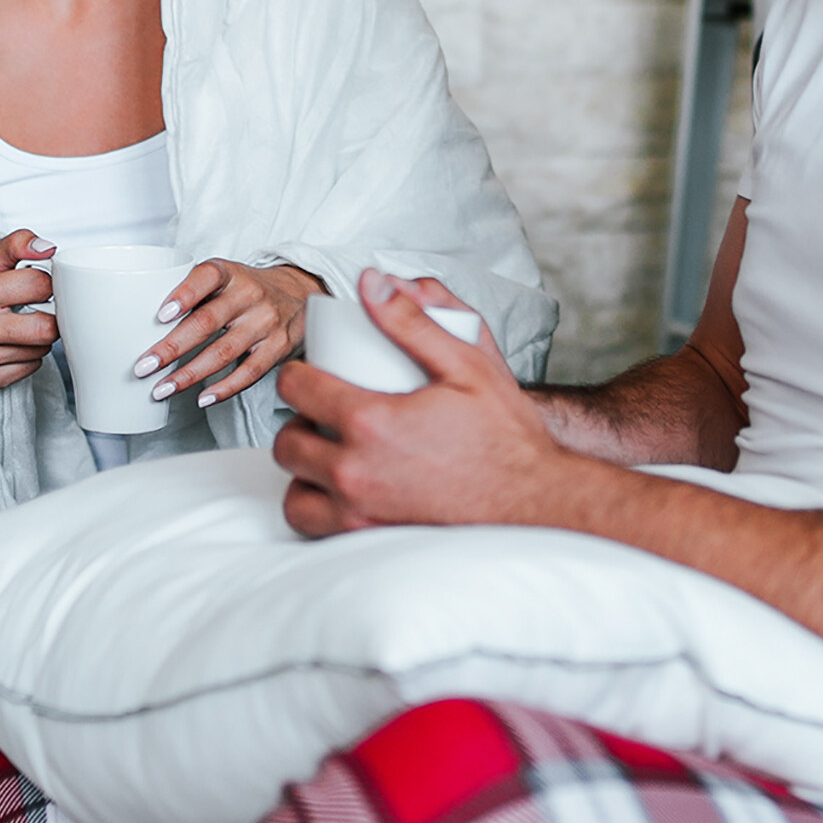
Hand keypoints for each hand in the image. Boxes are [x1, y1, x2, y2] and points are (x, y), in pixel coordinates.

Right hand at [0, 229, 58, 392]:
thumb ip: (17, 244)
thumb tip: (48, 248)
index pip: (38, 285)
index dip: (45, 281)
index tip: (37, 282)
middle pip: (47, 328)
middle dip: (50, 315)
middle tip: (38, 306)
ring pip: (41, 348)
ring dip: (37, 336)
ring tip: (18, 323)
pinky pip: (30, 367)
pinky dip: (27, 355)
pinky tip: (9, 342)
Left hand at [136, 259, 323, 407]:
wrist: (300, 294)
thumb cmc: (247, 289)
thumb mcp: (225, 276)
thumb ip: (193, 292)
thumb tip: (143, 321)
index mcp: (231, 273)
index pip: (206, 276)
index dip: (183, 294)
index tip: (160, 315)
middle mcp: (250, 295)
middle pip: (207, 322)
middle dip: (172, 347)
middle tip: (144, 365)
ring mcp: (266, 322)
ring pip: (224, 352)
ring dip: (190, 374)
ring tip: (162, 388)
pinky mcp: (278, 347)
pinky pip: (249, 372)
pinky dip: (224, 388)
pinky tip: (202, 398)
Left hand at [274, 270, 570, 535]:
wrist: (534, 503)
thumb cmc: (506, 436)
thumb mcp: (467, 364)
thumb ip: (414, 321)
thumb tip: (370, 282)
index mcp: (371, 421)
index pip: (297, 388)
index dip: (299, 374)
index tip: (313, 375)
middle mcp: (355, 472)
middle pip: (288, 443)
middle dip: (301, 421)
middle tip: (327, 413)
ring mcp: (358, 513)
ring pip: (294, 490)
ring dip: (304, 469)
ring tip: (331, 452)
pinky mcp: (368, 540)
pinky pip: (313, 525)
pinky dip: (317, 507)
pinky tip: (340, 490)